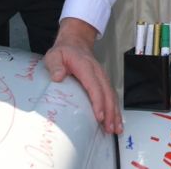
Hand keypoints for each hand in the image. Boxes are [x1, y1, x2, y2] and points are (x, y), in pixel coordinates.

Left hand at [43, 18, 121, 133]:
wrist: (75, 42)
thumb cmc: (64, 51)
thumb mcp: (54, 55)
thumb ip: (55, 65)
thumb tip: (58, 77)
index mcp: (85, 66)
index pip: (94, 85)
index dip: (98, 101)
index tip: (99, 115)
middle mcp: (97, 72)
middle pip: (107, 93)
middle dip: (110, 112)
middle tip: (109, 128)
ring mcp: (102, 76)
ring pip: (111, 95)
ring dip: (115, 112)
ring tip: (116, 128)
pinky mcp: (103, 81)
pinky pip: (111, 95)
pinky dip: (115, 108)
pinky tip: (116, 119)